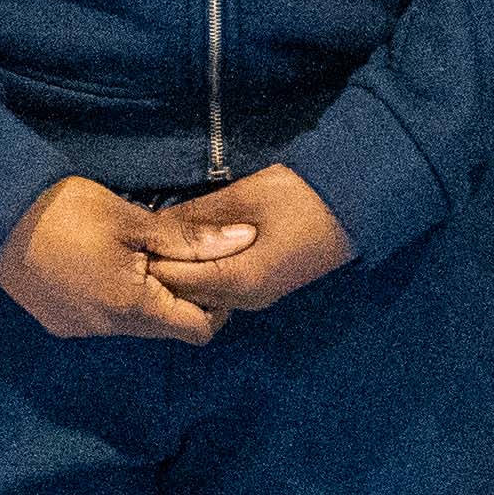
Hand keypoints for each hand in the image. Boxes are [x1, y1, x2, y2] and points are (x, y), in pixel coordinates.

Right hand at [0, 176, 222, 343]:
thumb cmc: (67, 212)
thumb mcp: (133, 220)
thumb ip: (189, 240)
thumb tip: (242, 242)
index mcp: (132, 309)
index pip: (197, 330)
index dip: (215, 304)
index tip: (212, 271)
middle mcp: (106, 330)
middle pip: (164, 327)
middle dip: (179, 297)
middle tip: (176, 255)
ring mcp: (78, 329)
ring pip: (131, 323)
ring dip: (143, 296)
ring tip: (136, 255)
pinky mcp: (56, 322)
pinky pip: (100, 318)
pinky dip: (111, 298)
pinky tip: (99, 264)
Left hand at [145, 164, 354, 316]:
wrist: (357, 204)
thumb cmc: (302, 195)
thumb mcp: (243, 197)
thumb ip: (197, 217)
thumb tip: (154, 225)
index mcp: (240, 279)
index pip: (174, 281)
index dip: (150, 258)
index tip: (136, 234)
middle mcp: (246, 299)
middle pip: (185, 297)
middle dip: (163, 270)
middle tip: (145, 238)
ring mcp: (258, 297)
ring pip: (203, 297)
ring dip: (183, 274)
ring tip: (168, 241)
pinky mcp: (265, 289)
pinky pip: (221, 291)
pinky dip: (202, 275)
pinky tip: (195, 249)